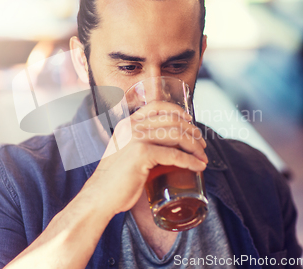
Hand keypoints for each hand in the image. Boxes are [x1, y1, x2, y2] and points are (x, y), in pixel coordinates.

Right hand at [82, 101, 207, 216]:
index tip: (190, 121)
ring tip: (203, 156)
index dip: (178, 111)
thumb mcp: (127, 154)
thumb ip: (143, 146)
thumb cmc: (115, 181)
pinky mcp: (141, 154)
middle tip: (202, 145)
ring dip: (195, 146)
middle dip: (192, 131)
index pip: (157, 106)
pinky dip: (190, 161)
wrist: (99, 196)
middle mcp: (132, 126)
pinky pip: (174, 155)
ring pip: (176, 135)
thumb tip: (168, 149)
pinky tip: (198, 167)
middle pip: (172, 120)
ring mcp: (136, 138)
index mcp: (128, 124)